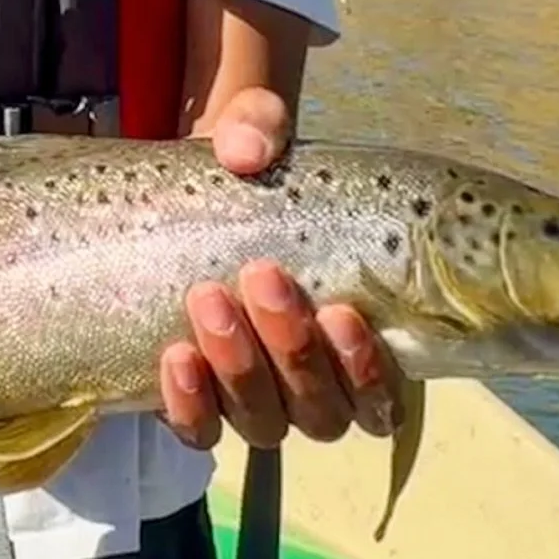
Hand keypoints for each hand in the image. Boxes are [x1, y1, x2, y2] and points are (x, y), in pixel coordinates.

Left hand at [159, 88, 399, 450]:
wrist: (176, 202)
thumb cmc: (246, 182)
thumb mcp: (255, 139)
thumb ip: (257, 129)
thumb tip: (247, 151)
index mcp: (353, 341)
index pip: (383, 395)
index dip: (367, 370)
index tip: (339, 310)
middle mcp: (311, 387)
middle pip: (319, 410)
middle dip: (292, 349)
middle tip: (262, 275)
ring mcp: (252, 401)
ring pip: (264, 421)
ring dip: (240, 367)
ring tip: (209, 300)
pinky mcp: (196, 404)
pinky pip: (199, 430)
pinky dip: (189, 403)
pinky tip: (175, 357)